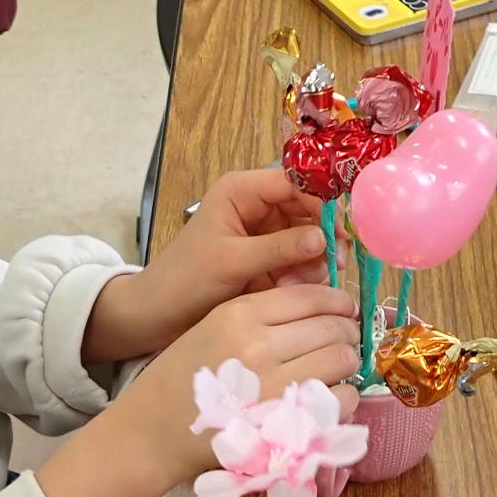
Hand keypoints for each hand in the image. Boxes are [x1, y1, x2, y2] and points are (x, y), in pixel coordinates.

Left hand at [83, 170, 329, 361]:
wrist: (156, 314)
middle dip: (320, 238)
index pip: (295, 182)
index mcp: (242, 191)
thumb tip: (323, 239)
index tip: (340, 234)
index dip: (321, 203)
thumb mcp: (232, 262)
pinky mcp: (264, 259)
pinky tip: (293, 291)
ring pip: (306, 238)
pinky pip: (296, 261)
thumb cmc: (185, 280)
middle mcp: (255, 205)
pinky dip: (300, 276)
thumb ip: (280, 249)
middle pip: (307, 211)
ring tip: (302, 285)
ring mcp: (261, 233)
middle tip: (334, 266)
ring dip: (311, 261)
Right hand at [117, 284, 361, 482]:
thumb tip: (318, 315)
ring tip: (334, 373)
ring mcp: (273, 382)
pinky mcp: (283, 420)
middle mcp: (259, 342)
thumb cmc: (179, 381)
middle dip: (345, 335)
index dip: (337, 303)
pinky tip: (328, 401)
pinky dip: (343, 399)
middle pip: (332, 326)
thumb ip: (258, 319)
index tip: (344, 312)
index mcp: (239, 313)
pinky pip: (340, 399)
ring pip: (342, 358)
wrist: (149, 432)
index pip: (311, 296)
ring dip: (345, 365)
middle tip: (343, 345)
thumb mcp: (210, 329)